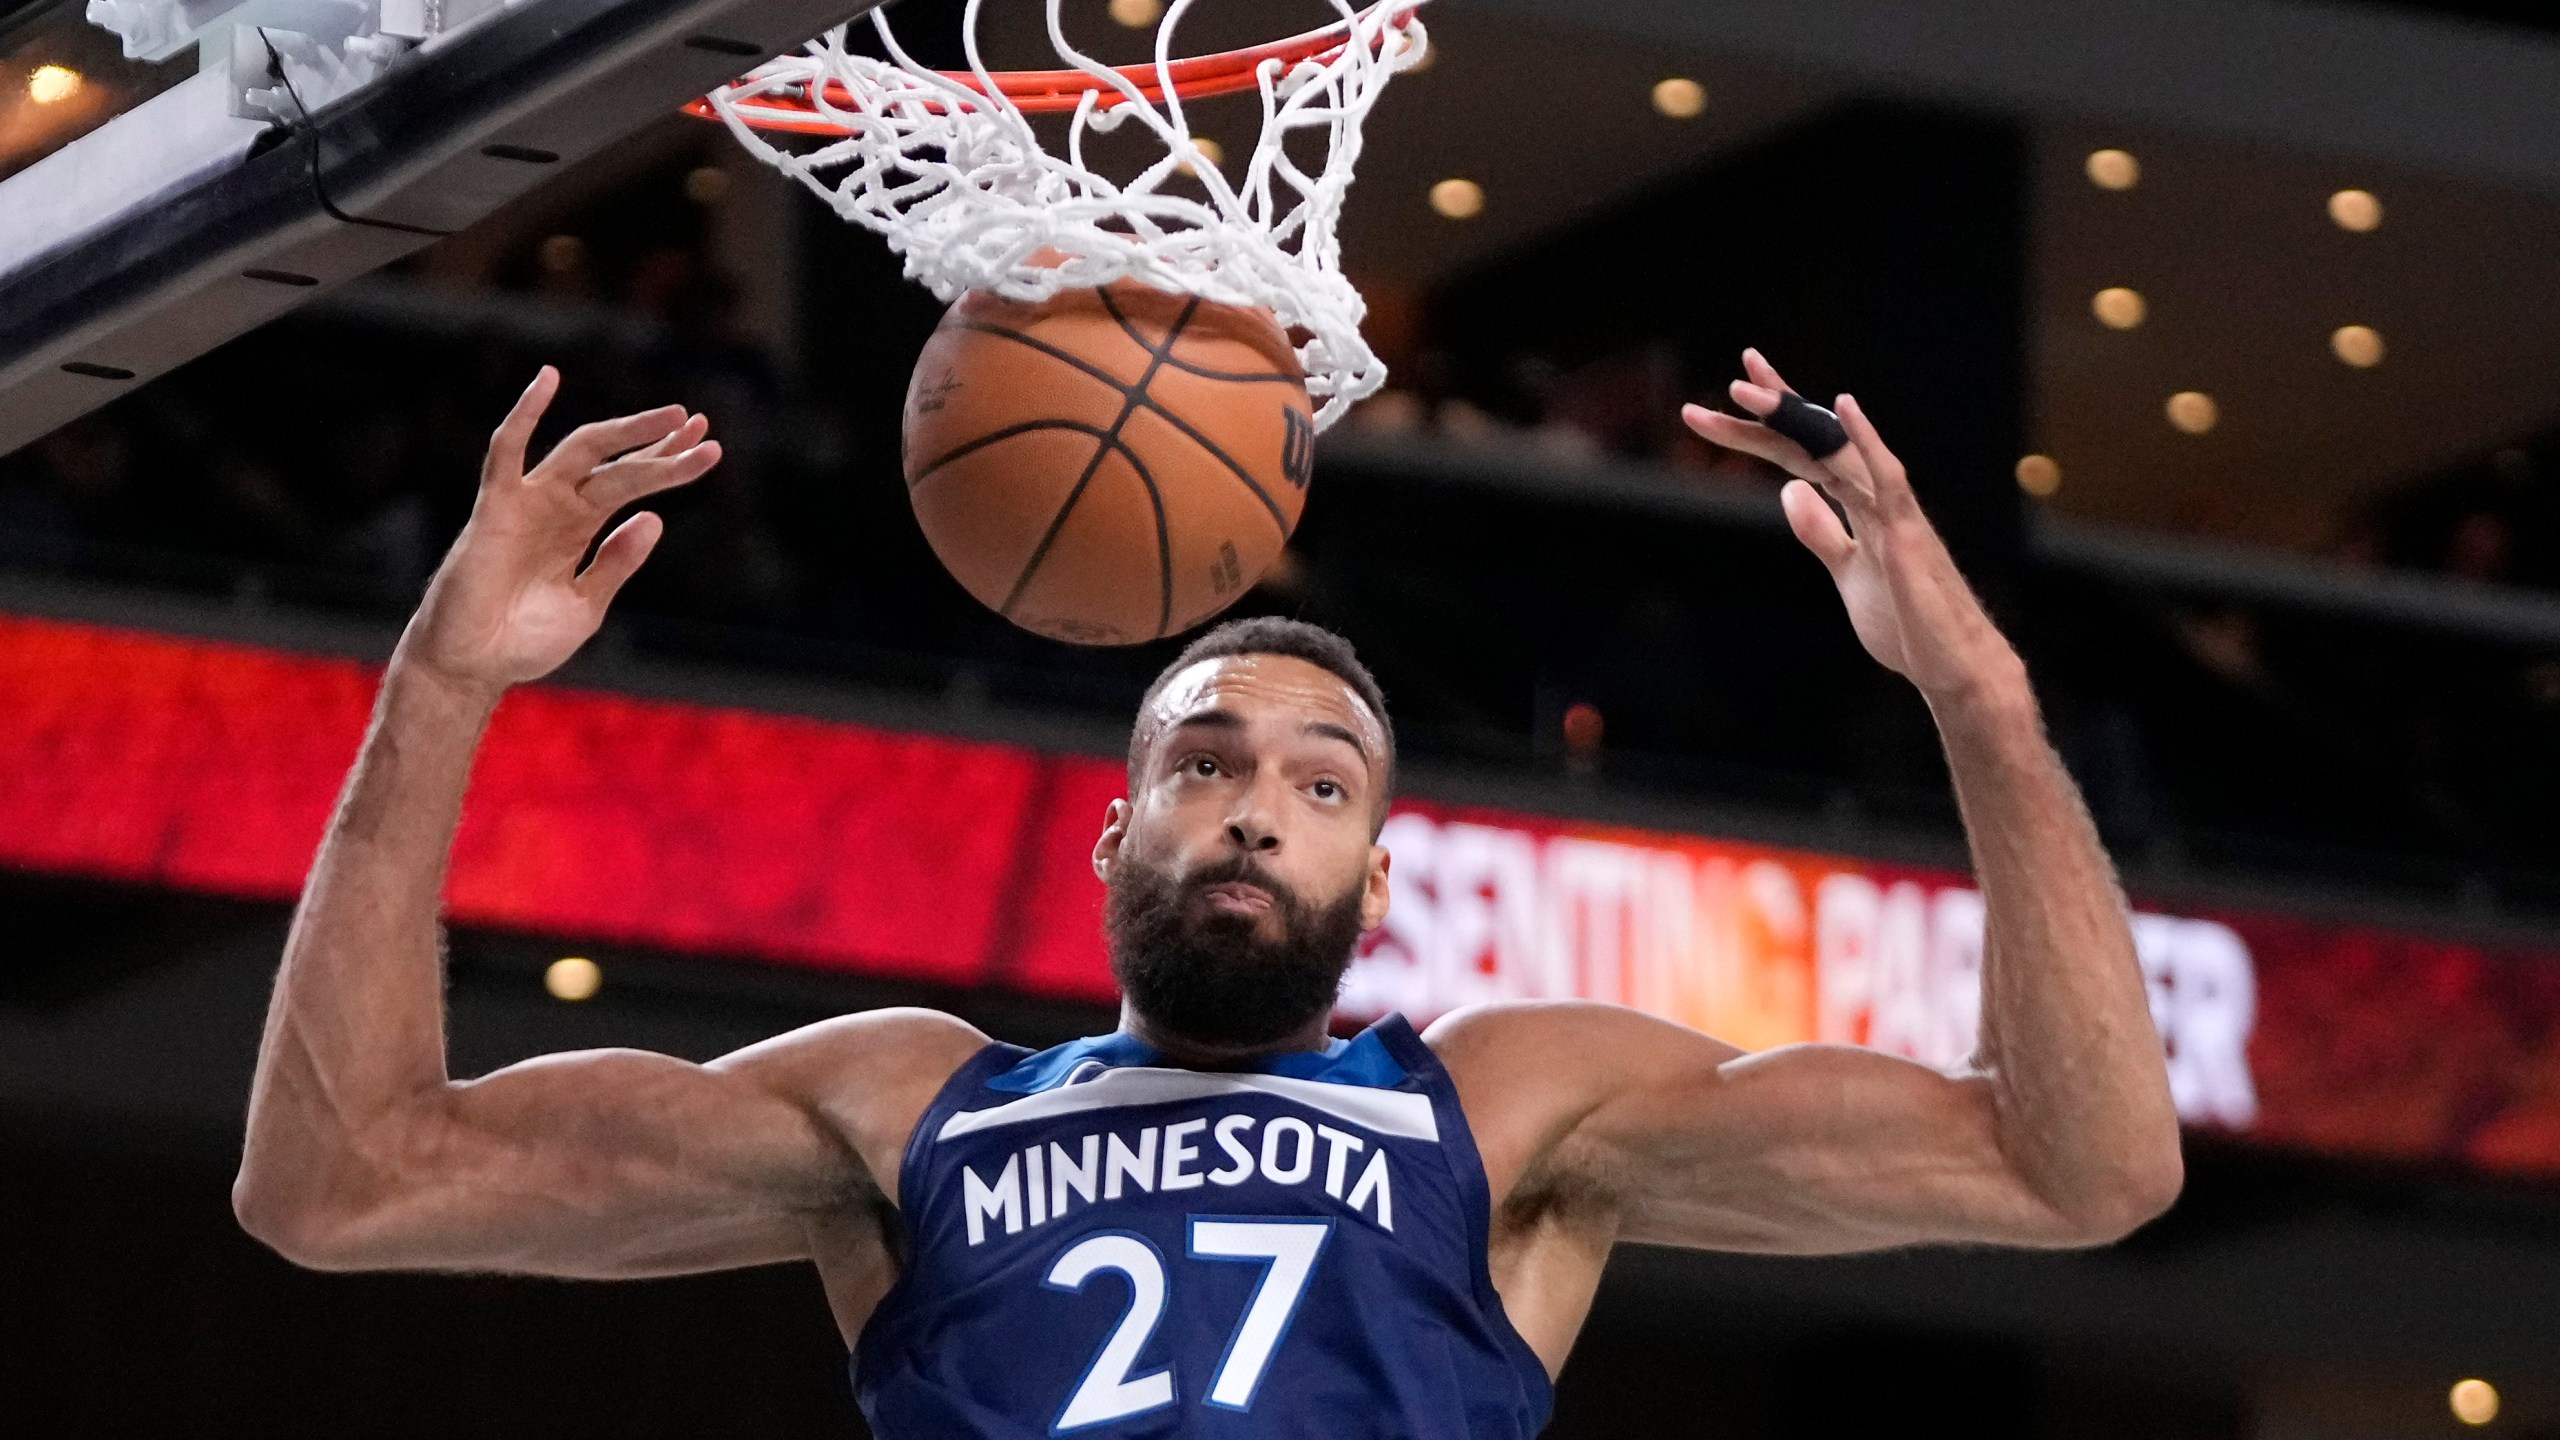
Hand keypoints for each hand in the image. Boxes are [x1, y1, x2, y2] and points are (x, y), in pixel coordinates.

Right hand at [398, 367, 719, 698]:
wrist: (473, 666)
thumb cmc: (523, 641)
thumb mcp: (586, 606)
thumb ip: (617, 563)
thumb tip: (655, 518)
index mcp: (580, 529)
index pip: (631, 484)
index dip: (666, 463)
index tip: (709, 447)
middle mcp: (558, 507)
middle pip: (617, 464)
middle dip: (658, 444)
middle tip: (702, 425)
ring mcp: (528, 502)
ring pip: (582, 451)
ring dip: (627, 431)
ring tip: (673, 416)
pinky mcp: (497, 505)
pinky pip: (507, 451)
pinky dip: (525, 414)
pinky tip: (548, 379)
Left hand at [1682, 349, 2020, 704]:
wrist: (1952, 666)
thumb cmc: (1907, 621)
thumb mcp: (1846, 572)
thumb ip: (1821, 533)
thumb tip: (1790, 492)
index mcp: (1859, 505)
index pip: (1808, 452)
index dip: (1775, 422)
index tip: (1738, 391)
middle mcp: (1875, 496)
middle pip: (1816, 441)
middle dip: (1776, 408)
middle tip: (1737, 374)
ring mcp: (1892, 512)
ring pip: (1835, 451)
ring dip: (1793, 417)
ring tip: (1748, 390)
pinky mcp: (1906, 534)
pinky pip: (1884, 478)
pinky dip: (1864, 441)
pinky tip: (1842, 407)